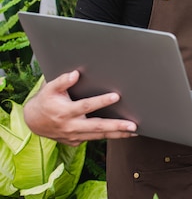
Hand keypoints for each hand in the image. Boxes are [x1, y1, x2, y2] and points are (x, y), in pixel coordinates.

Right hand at [23, 70, 137, 145]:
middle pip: (97, 127)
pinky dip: (110, 137)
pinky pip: (95, 139)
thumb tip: (76, 74)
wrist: (34, 121)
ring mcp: (74, 136)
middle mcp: (71, 126)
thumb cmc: (46, 101)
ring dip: (118, 134)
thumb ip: (62, 81)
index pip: (86, 106)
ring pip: (99, 136)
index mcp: (65, 112)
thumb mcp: (49, 89)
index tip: (116, 97)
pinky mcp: (76, 142)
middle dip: (116, 126)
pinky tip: (123, 133)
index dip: (101, 101)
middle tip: (133, 125)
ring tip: (135, 130)